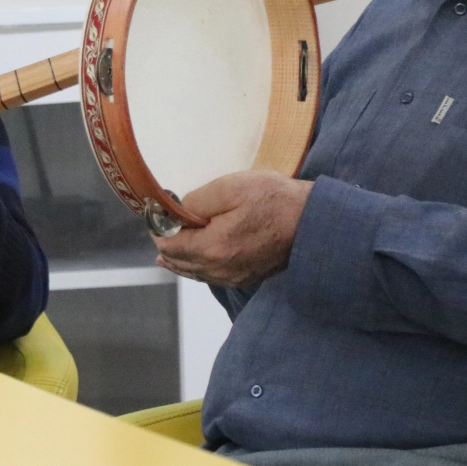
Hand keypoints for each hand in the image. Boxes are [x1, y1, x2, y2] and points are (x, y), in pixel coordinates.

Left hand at [152, 171, 313, 288]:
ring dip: (179, 258)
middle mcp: (219, 270)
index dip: (157, 227)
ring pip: (193, 272)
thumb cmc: (274, 200)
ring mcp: (233, 277)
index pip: (169, 244)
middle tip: (159, 224)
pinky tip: (193, 260)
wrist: (312, 221)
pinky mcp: (245, 277)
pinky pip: (210, 275)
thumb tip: (176, 211)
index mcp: (212, 248)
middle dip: (165, 243)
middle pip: (178, 262)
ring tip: (164, 249)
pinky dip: (196, 266)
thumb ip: (197, 201)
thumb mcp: (231, 188)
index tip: (154, 212)